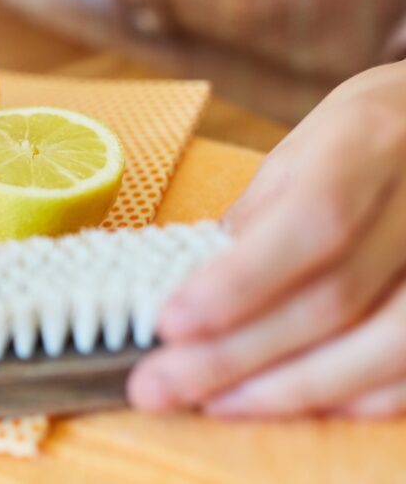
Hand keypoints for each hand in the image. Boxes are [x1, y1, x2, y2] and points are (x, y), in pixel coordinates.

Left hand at [128, 62, 405, 417]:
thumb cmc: (363, 139)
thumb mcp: (300, 152)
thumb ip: (255, 220)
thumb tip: (192, 289)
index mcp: (368, 145)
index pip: (309, 224)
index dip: (239, 284)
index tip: (169, 324)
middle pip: (333, 299)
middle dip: (235, 354)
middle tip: (158, 385)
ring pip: (383, 348)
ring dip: (288, 389)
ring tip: (212, 403)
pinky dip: (349, 396)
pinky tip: (286, 401)